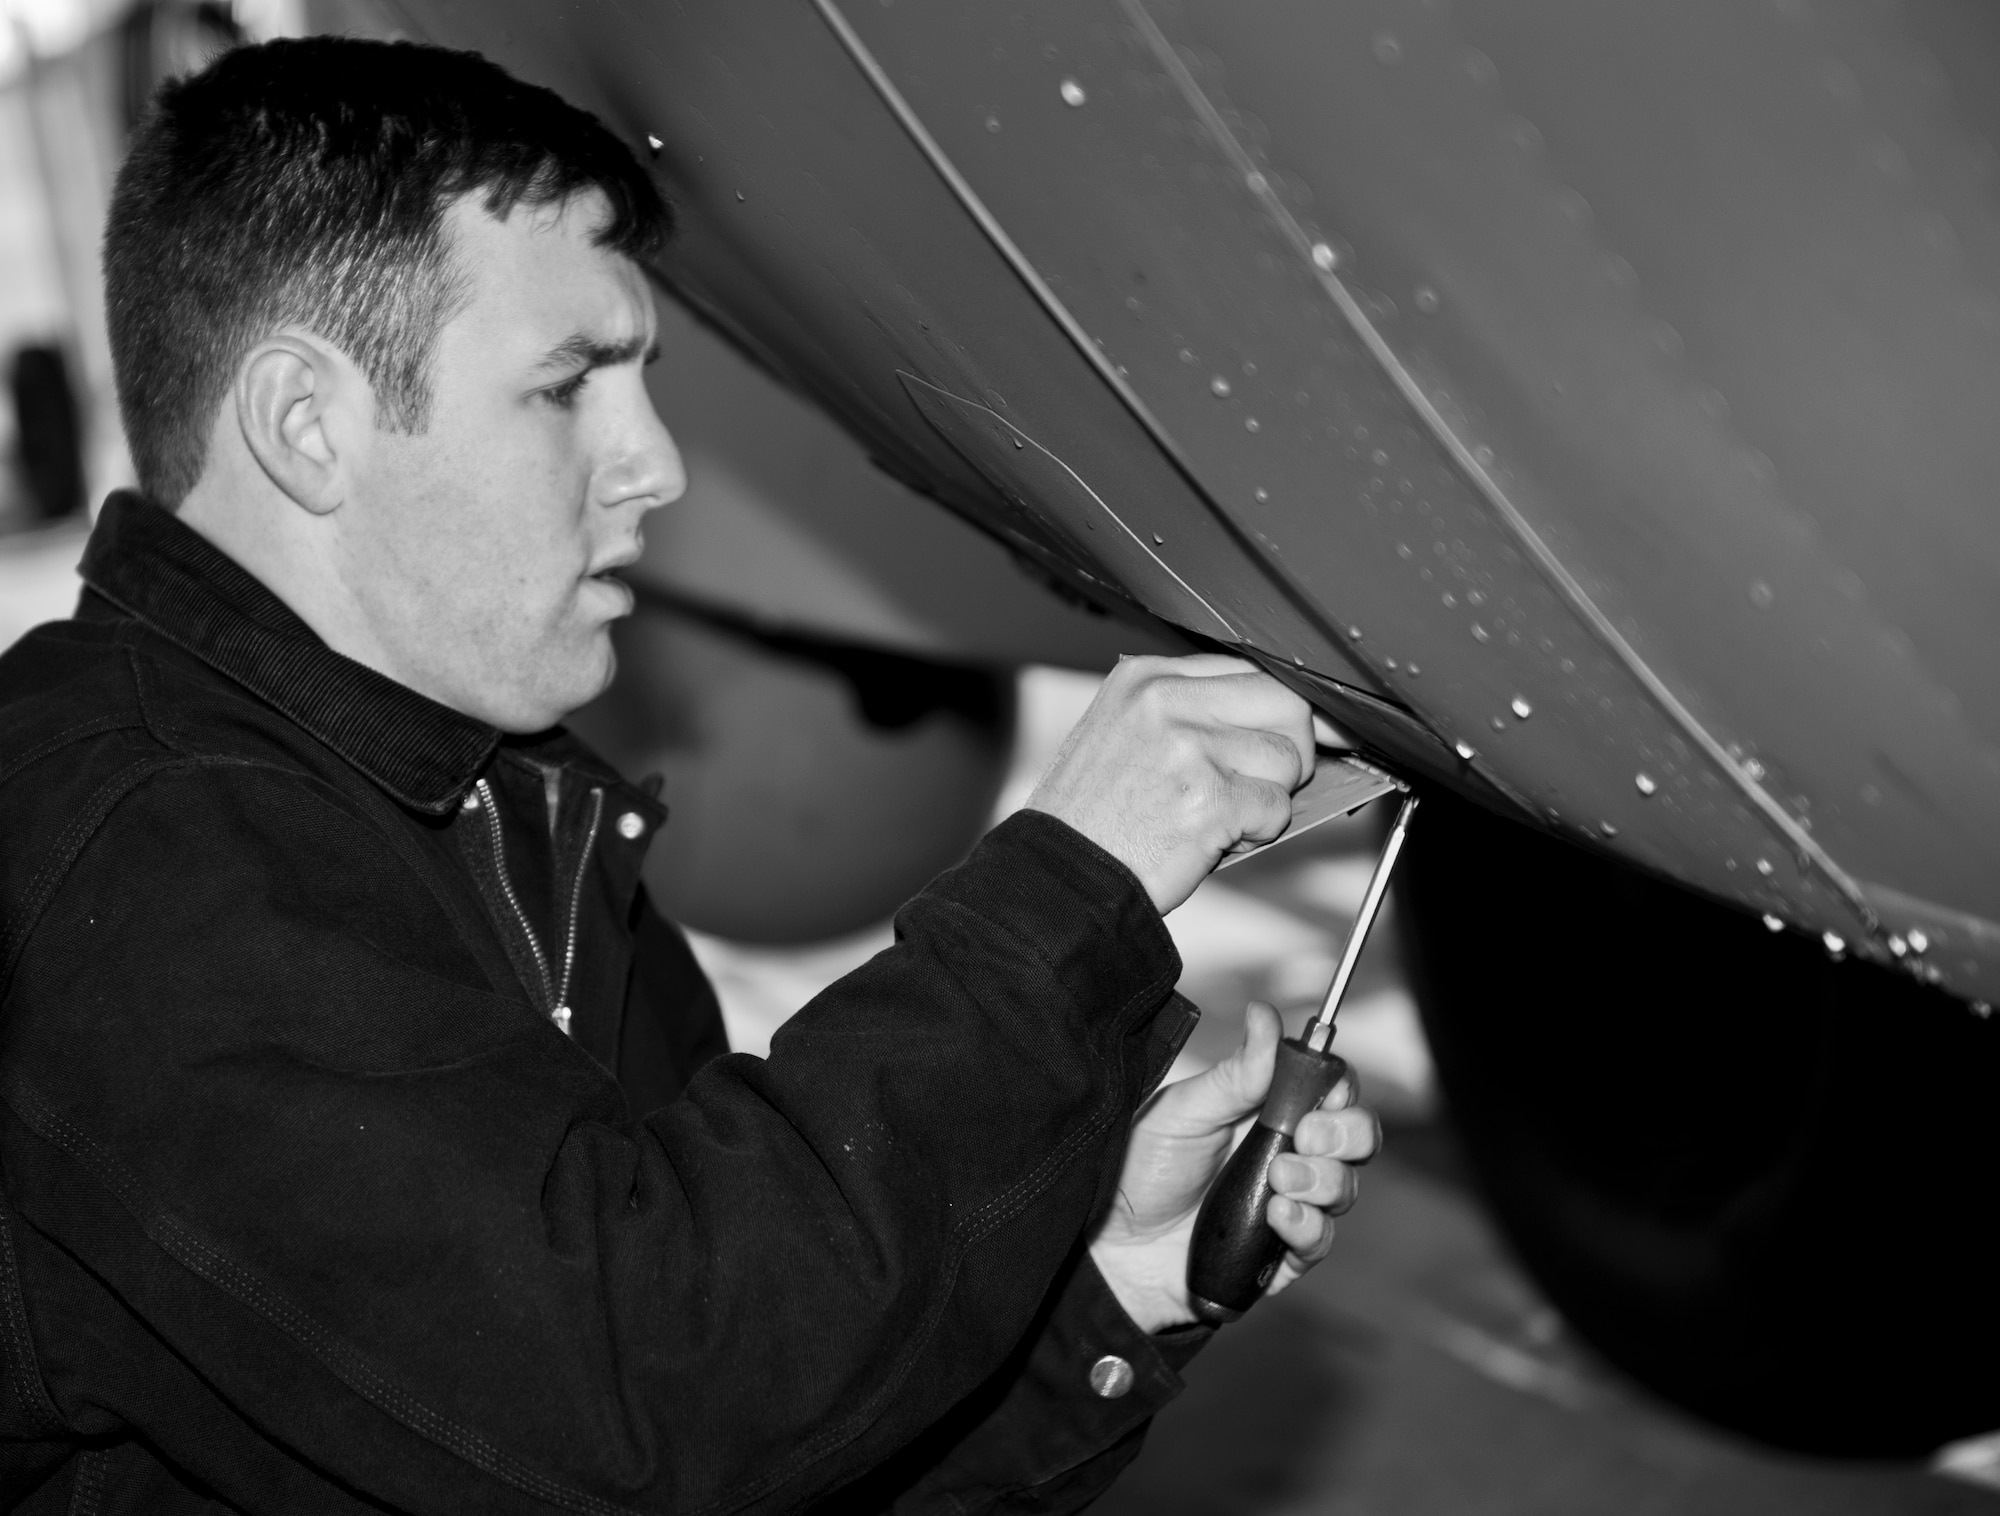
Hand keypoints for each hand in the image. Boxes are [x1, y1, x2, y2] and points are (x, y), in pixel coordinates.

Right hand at [1026, 655, 1313, 914]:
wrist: (1056, 874)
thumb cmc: (1087, 816)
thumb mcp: (1120, 730)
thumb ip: (1186, 710)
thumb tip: (1270, 714)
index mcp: (1146, 676)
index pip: (1250, 669)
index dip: (1275, 711)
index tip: (1285, 735)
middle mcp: (1166, 701)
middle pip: (1285, 702)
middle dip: (1291, 746)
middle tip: (1263, 780)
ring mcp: (1189, 748)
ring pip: (1288, 758)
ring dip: (1269, 796)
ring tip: (1222, 813)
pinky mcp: (1209, 800)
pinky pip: (1277, 809)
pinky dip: (1258, 833)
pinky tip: (1215, 838)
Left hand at [1088, 1003, 1379, 1332]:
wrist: (1111, 1243)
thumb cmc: (1140, 1169)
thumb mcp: (1184, 1113)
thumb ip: (1235, 1074)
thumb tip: (1264, 1014)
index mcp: (1268, 1112)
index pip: (1331, 1089)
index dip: (1340, 1086)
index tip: (1325, 1088)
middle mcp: (1289, 1156)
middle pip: (1356, 1137)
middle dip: (1346, 1132)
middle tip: (1307, 1135)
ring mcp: (1289, 1205)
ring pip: (1344, 1188)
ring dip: (1323, 1179)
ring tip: (1278, 1177)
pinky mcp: (1280, 1255)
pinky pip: (1318, 1241)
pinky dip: (1306, 1225)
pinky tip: (1277, 1216)